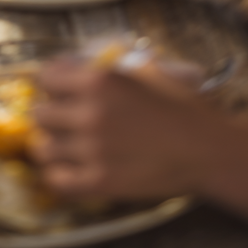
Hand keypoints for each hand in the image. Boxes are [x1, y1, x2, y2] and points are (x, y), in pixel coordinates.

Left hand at [32, 57, 218, 201]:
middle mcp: (89, 113)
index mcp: (99, 80)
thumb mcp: (145, 69)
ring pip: (44, 148)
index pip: (46, 77)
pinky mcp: (100, 182)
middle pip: (41, 114)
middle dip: (52, 115)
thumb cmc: (181, 106)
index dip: (52, 83)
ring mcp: (92, 150)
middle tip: (66, 119)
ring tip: (66, 145)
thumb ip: (109, 66)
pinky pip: (57, 181)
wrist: (206, 149)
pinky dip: (58, 175)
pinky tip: (69, 169)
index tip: (59, 89)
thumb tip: (78, 64)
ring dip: (52, 146)